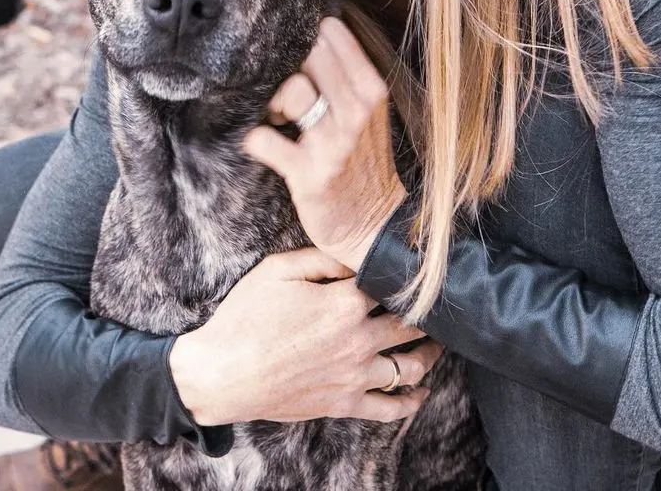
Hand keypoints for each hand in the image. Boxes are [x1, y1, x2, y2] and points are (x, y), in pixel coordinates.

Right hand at [168, 248, 440, 425]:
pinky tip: (420, 394)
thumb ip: (322, 257)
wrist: (222, 374)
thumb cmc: (245, 317)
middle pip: (410, 324)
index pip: (389, 284)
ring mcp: (353, 376)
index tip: (418, 269)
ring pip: (409, 366)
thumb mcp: (278, 270)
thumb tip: (355, 251)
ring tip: (438, 345)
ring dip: (430, 355)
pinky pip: (389, 408)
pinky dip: (410, 402)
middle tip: (438, 305)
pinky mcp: (343, 404)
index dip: (404, 275)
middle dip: (427, 313)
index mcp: (344, 303)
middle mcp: (358, 340)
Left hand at [243, 17, 406, 271]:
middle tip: (286, 95)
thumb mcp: (369, 110)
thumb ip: (345, 73)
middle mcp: (356, 111)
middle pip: (306, 55)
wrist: (375, 223)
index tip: (299, 61)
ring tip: (278, 119)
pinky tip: (263, 144)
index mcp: (371, 89)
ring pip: (289, 90)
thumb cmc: (364, 159)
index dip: (305, 41)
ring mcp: (333, 143)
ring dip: (272, 102)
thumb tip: (307, 34)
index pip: (329, 32)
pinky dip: (254, 139)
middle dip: (286, 68)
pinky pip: (263, 140)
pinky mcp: (308, 174)